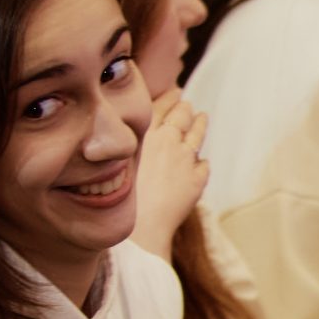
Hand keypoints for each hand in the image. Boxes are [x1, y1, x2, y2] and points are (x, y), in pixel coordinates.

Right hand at [133, 87, 208, 261]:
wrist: (137, 226)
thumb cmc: (116, 197)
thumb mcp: (114, 161)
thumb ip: (126, 146)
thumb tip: (130, 139)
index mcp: (143, 134)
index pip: (159, 108)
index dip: (168, 99)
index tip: (175, 91)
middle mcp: (166, 142)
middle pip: (180, 116)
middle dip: (184, 108)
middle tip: (187, 103)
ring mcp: (185, 159)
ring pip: (196, 135)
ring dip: (199, 124)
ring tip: (202, 116)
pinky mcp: (197, 179)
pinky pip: (203, 165)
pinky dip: (201, 162)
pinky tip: (202, 161)